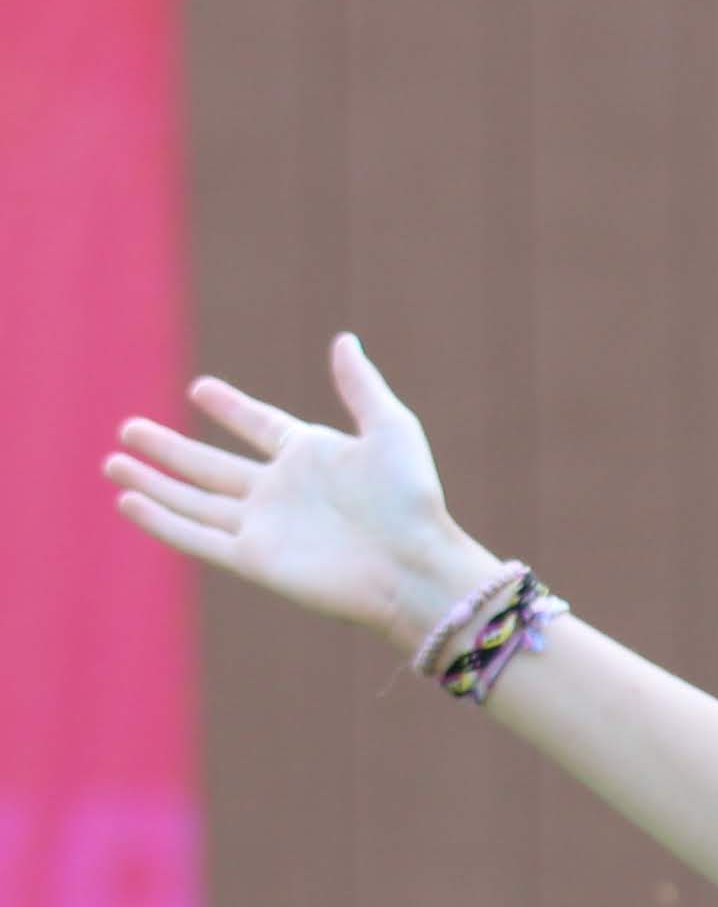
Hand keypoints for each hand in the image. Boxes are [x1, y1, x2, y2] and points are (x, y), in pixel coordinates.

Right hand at [104, 335, 510, 651]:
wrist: (416, 567)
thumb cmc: (411, 500)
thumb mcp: (390, 430)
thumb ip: (361, 386)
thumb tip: (345, 340)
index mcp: (311, 456)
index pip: (260, 425)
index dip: (232, 408)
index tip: (200, 389)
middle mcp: (281, 491)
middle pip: (211, 466)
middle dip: (169, 448)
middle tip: (128, 427)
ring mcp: (264, 526)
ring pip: (193, 500)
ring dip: (153, 482)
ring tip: (112, 462)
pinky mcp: (254, 559)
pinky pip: (196, 537)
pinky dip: (160, 521)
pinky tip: (127, 501)